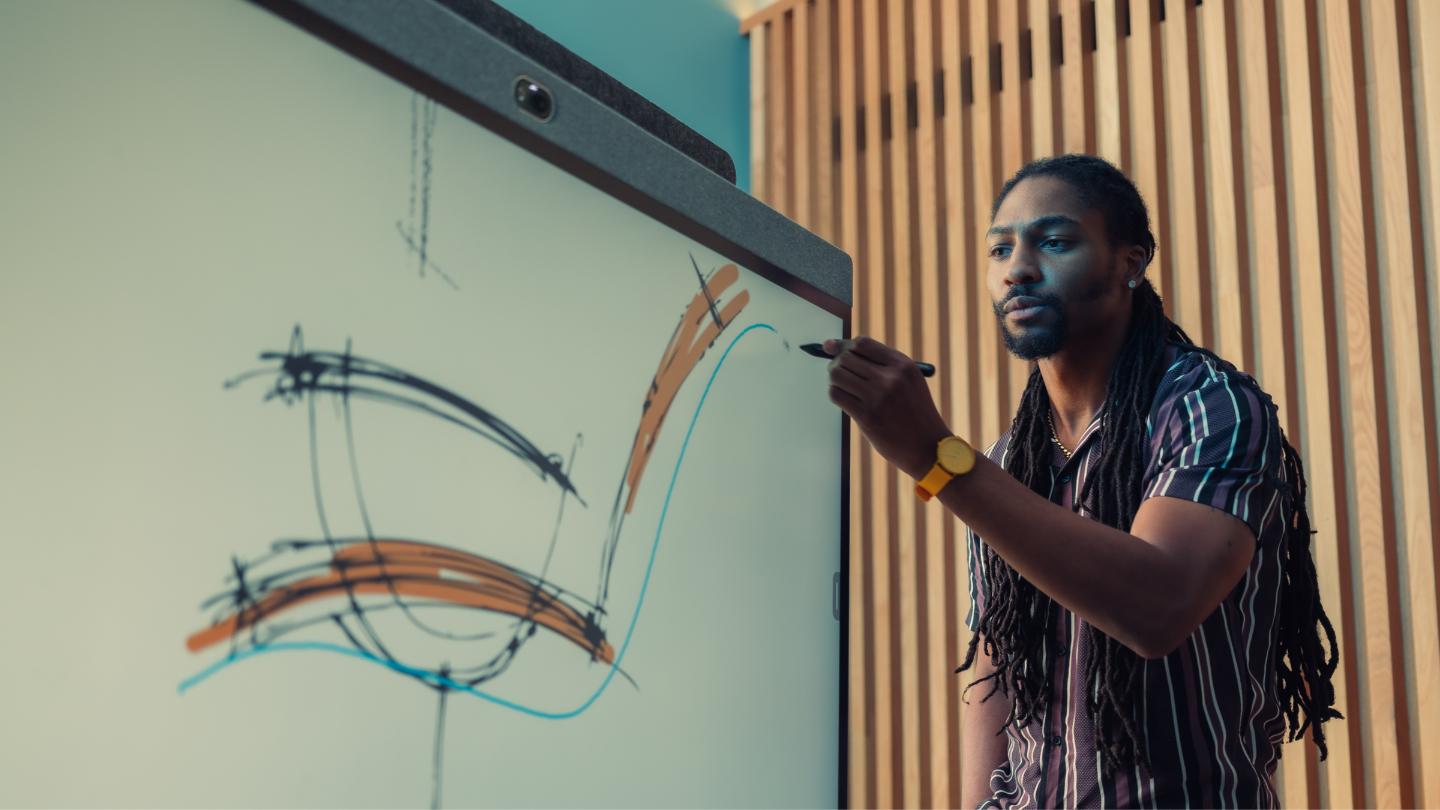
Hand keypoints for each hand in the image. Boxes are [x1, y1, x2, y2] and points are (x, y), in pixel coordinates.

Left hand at [824, 336, 951, 478]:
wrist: (928, 448)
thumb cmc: (913, 412)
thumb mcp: (907, 381)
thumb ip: (876, 364)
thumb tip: (830, 345)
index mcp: (903, 365)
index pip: (862, 344)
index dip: (845, 346)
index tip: (836, 351)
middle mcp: (891, 377)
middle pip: (846, 357)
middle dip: (837, 363)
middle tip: (839, 373)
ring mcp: (878, 397)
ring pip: (837, 374)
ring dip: (834, 379)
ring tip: (843, 387)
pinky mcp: (867, 416)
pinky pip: (837, 395)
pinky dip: (835, 394)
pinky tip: (845, 400)